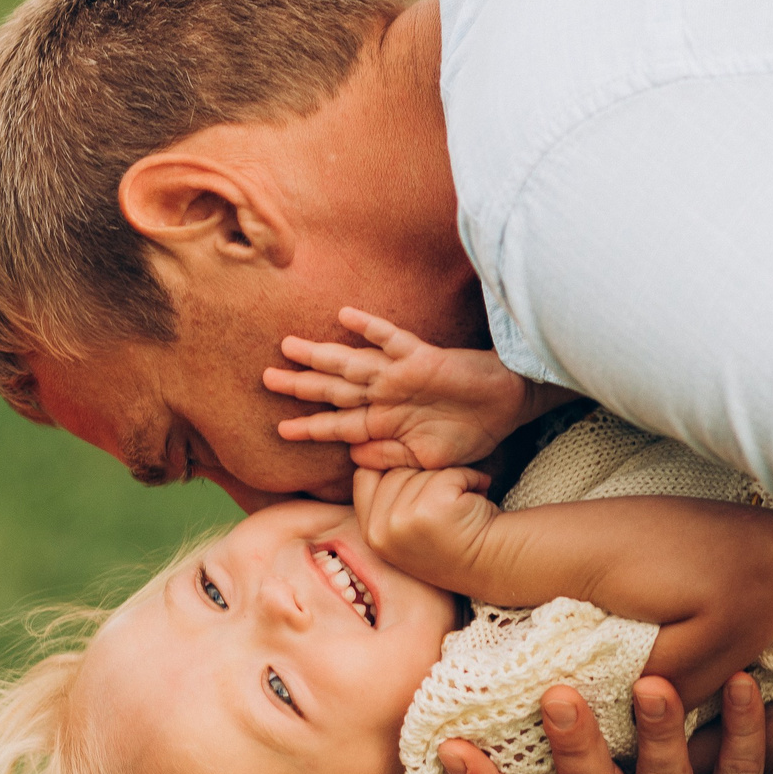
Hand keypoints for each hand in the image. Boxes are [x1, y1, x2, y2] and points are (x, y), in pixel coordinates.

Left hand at [264, 306, 530, 469]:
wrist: (507, 405)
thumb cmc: (470, 432)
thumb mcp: (426, 457)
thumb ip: (389, 456)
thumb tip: (353, 458)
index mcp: (385, 421)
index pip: (338, 423)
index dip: (310, 426)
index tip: (280, 429)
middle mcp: (386, 395)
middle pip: (334, 388)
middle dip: (300, 384)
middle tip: (265, 377)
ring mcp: (400, 374)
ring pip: (352, 362)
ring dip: (320, 355)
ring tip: (288, 346)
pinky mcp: (421, 358)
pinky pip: (392, 340)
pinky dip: (370, 328)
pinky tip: (345, 315)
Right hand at [352, 464, 503, 589]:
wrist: (490, 563)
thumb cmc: (453, 538)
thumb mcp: (405, 525)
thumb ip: (387, 498)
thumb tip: (371, 448)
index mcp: (371, 533)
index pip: (364, 476)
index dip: (394, 470)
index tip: (422, 484)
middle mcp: (380, 530)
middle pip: (396, 470)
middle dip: (428, 477)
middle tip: (450, 502)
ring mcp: (402, 521)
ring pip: (422, 470)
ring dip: (452, 478)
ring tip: (463, 504)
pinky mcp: (430, 510)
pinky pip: (448, 473)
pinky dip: (471, 478)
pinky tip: (477, 500)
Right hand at [438, 672, 772, 773]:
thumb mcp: (618, 763)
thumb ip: (572, 725)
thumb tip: (504, 645)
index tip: (451, 747)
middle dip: (573, 746)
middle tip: (557, 696)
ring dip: (657, 732)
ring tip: (652, 684)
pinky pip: (739, 770)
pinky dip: (740, 724)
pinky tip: (741, 681)